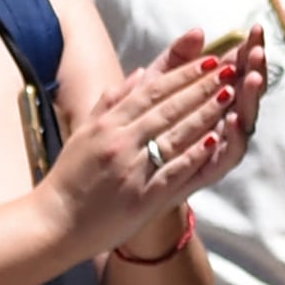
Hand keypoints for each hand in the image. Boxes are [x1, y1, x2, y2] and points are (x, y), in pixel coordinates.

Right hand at [45, 27, 267, 255]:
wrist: (55, 223)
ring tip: (229, 97)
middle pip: (168, 108)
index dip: (182, 74)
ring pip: (176, 135)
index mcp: (108, 124)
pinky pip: (174, 171)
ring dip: (205, 114)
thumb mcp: (85, 132)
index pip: (152, 91)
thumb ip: (112, 101)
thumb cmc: (70, 177)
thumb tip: (141, 73)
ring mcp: (132, 170)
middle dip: (201, 87)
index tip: (207, 61)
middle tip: (228, 71)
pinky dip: (195, 155)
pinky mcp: (142, 198)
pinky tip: (214, 140)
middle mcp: (120, 142)